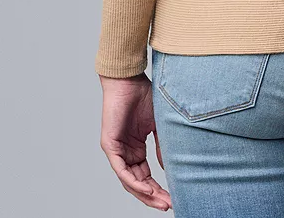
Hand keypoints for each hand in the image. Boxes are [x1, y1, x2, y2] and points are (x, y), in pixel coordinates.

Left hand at [99, 73, 171, 208]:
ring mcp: (117, 150)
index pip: (146, 175)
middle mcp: (125, 152)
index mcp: (136, 148)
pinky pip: (121, 170)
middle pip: (138, 182)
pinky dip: (134, 182)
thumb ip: (162, 146)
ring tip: (161, 201)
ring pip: (129, 181)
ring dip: (145, 193)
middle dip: (154, 196)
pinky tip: (146, 189)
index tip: (173, 196)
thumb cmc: (144, 96)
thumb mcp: (158, 125)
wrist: (129, 79)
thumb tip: (169, 167)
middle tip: (169, 205)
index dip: (159, 188)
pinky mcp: (110, 146)